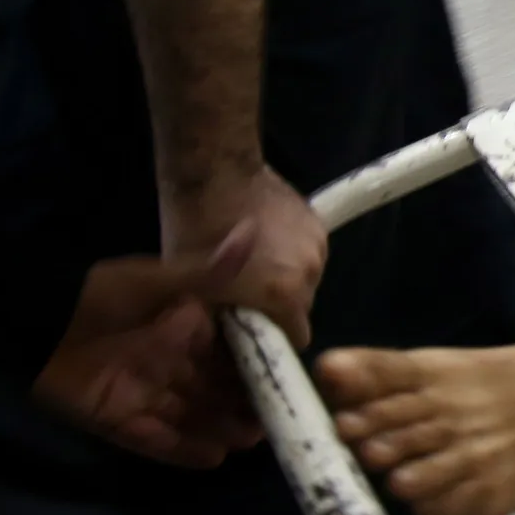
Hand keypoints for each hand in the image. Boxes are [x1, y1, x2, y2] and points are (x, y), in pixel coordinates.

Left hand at [33, 224, 266, 466]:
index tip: (285, 380)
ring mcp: (143, 393)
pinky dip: (181, 449)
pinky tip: (212, 459)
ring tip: (250, 441)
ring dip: (219, 429)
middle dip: (243, 405)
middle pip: (213, 390)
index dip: (255, 368)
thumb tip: (250, 229)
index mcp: (181, 328)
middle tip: (275, 420)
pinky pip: (154, 439)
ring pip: (190, 416)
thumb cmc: (99, 297)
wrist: (34, 326)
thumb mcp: (154, 281)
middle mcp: (168, 362)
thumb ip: (206, 270)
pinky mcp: (117, 420)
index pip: (227, 353)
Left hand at [163, 165, 326, 345]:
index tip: (252, 331)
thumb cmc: (196, 233)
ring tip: (256, 260)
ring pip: (305, 278)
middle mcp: (311, 274)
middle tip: (246, 293)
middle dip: (278, 307)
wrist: (214, 172)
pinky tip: (266, 237)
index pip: (296, 339)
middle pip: (301, 307)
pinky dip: (291, 252)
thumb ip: (223, 322)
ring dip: (286, 277)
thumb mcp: (197, 291)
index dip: (273, 340)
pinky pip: (307, 252)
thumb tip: (231, 342)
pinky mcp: (317, 220)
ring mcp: (317, 244)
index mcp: (285, 297)